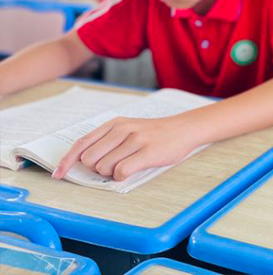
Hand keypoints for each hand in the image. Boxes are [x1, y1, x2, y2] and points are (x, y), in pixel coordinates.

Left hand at [53, 114, 200, 181]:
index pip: (82, 143)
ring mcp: (135, 139)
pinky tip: (131, 170)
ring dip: (111, 173)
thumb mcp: (129, 128)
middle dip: (96, 169)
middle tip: (113, 165)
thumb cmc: (154, 133)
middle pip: (89, 159)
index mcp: (114, 123)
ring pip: (104, 168)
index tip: (59, 174)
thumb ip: (107, 141)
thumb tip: (83, 162)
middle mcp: (122, 129)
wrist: (185, 128)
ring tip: (126, 165)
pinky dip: (122, 176)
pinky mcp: (147, 152)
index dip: (67, 161)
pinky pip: (121, 172)